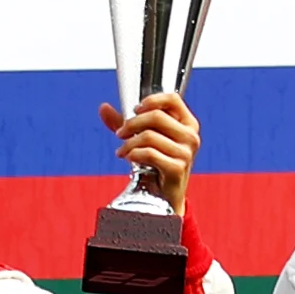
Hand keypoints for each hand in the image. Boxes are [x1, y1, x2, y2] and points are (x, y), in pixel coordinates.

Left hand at [99, 93, 199, 213]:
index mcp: (188, 123)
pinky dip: (133, 154)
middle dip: (131, 124)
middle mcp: (190, 136)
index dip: (151, 100)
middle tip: (120, 133)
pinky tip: (128, 158)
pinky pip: (149, 154)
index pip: (172, 99)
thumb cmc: (156, 163)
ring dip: (129, 143)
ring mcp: (186, 153)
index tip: (135, 109)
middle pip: (156, 116)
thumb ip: (125, 122)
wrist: (164, 194)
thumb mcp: (142, 138)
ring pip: (149, 136)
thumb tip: (103, 108)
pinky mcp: (177, 168)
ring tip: (122, 151)